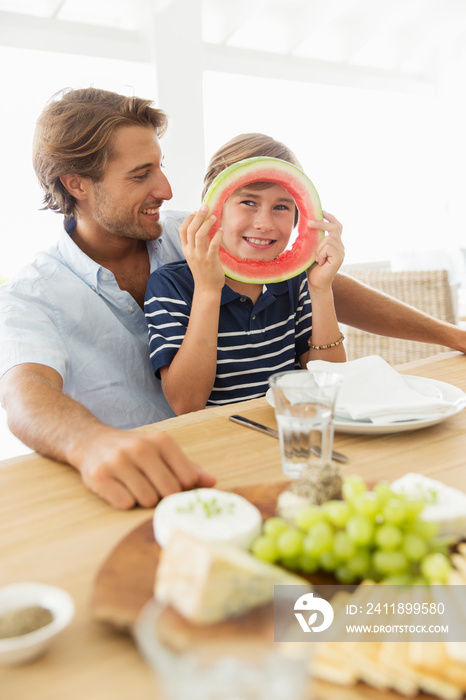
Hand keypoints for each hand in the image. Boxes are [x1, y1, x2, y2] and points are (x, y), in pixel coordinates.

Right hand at [75, 427, 215, 509]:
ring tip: (135, 488)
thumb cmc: (132, 449)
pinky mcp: (100, 476)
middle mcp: (140, 448)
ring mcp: (119, 462)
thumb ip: (187, 466)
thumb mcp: (161, 450)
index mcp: (161, 441)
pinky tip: (120, 489)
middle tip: (152, 488)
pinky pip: (125, 504)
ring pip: (147, 500)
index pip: (188, 478)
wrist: (90, 441)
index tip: (172, 485)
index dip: (182, 488)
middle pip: (169, 491)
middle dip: (163, 497)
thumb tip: (212, 482)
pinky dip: (125, 502)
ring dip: (143, 500)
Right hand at [180, 206, 224, 292]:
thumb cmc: (203, 271)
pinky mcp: (210, 260)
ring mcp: (200, 256)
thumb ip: (199, 242)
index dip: (189, 218)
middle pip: (191, 229)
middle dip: (198, 216)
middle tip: (205, 207)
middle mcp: (191, 252)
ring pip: (200, 234)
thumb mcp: (197, 255)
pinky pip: (213, 244)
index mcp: (186, 250)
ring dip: (207, 223)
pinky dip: (217, 235)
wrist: (206, 288)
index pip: (182, 230)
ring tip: (214, 217)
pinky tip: (222, 230)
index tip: (196, 211)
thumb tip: (203, 225)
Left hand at [307, 211, 344, 291]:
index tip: (322, 211)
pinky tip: (320, 262)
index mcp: (335, 244)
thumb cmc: (312, 268)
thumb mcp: (312, 250)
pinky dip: (320, 254)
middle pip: (333, 228)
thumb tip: (309, 226)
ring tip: (317, 259)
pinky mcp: (339, 258)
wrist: (316, 283)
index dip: (331, 218)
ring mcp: (341, 252)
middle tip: (309, 223)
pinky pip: (327, 247)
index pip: (337, 226)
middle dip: (321, 223)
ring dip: (318, 248)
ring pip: (328, 239)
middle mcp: (340, 246)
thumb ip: (314, 240)